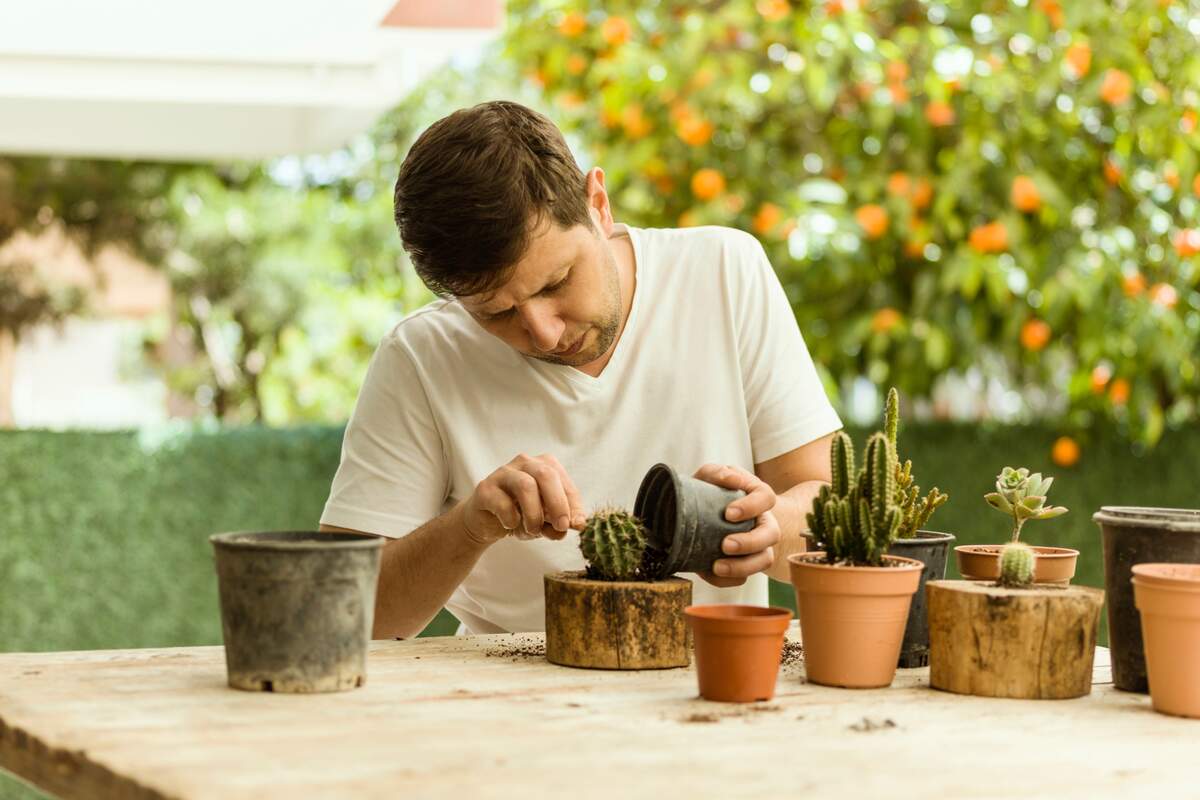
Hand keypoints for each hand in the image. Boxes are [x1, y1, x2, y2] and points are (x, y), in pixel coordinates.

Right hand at [459, 454, 586, 545]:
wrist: (487, 524)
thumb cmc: (521, 516)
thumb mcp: (546, 522)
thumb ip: (560, 522)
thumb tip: (578, 525)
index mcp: (544, 466)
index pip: (565, 482)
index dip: (573, 504)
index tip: (577, 525)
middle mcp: (525, 463)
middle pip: (546, 475)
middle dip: (558, 503)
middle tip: (561, 526)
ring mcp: (503, 473)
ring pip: (525, 485)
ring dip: (534, 513)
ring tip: (533, 529)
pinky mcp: (485, 488)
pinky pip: (502, 502)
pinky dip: (511, 519)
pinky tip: (510, 525)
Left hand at [692, 463, 779, 587]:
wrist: (708, 514)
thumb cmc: (715, 492)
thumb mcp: (713, 477)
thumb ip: (717, 473)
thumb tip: (726, 478)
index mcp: (758, 497)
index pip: (766, 498)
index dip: (751, 507)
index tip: (729, 513)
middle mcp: (764, 522)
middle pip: (771, 535)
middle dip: (750, 542)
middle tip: (726, 545)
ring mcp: (759, 546)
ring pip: (764, 561)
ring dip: (742, 567)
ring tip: (717, 566)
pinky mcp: (746, 565)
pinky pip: (744, 578)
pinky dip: (726, 580)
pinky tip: (709, 573)